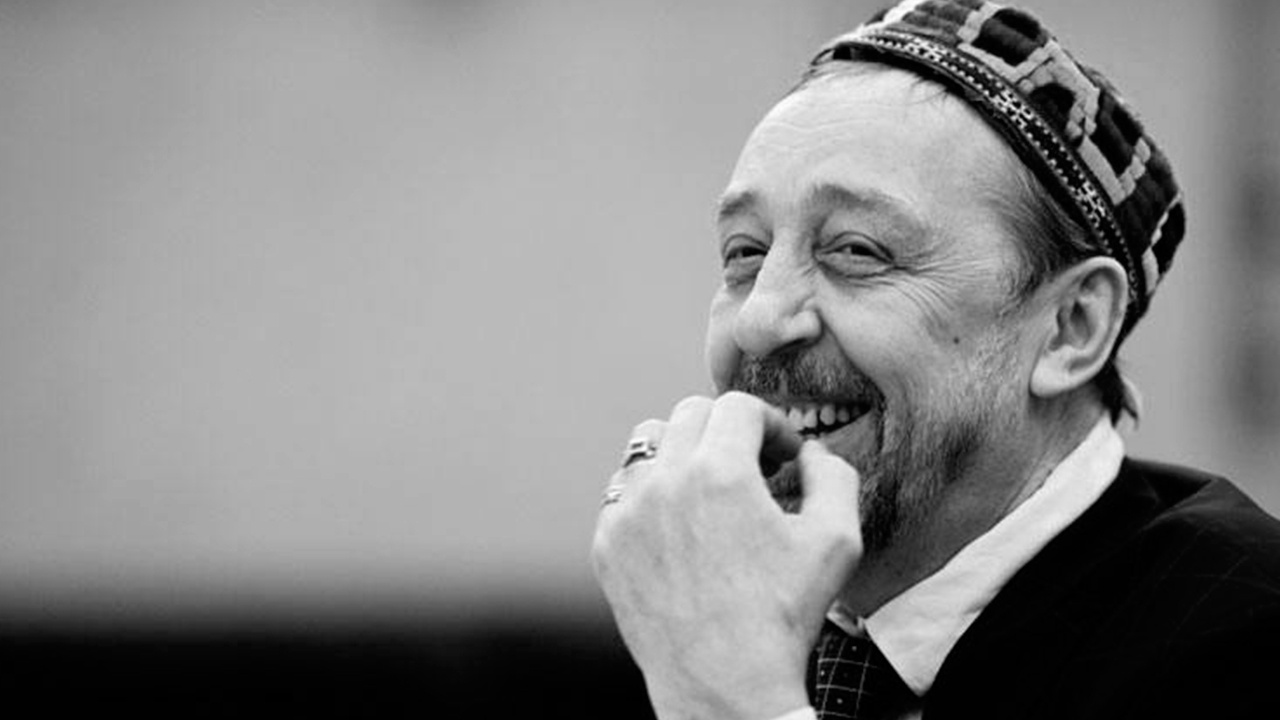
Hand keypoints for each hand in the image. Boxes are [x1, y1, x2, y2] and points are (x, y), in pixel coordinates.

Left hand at [591, 391, 863, 719]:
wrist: (723, 682)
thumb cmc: (782, 615)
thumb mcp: (837, 540)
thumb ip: (833, 475)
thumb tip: (812, 452)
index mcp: (720, 471)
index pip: (737, 405)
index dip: (770, 423)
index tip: (783, 455)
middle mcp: (664, 481)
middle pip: (690, 414)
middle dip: (726, 432)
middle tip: (750, 467)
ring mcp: (627, 512)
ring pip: (647, 446)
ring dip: (681, 453)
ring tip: (708, 489)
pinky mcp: (607, 544)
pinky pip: (623, 494)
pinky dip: (652, 497)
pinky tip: (680, 529)